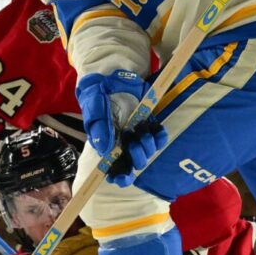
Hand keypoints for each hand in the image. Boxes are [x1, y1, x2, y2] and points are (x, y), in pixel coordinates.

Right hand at [75, 70, 168, 186]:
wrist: (113, 76)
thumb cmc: (98, 93)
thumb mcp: (95, 106)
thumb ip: (99, 127)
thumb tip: (105, 151)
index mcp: (106, 145)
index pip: (114, 170)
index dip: (120, 178)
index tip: (125, 177)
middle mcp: (122, 144)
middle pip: (134, 164)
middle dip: (137, 158)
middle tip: (133, 144)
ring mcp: (136, 136)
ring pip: (147, 153)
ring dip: (148, 146)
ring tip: (141, 130)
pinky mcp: (148, 126)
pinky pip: (159, 139)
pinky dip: (160, 136)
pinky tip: (157, 127)